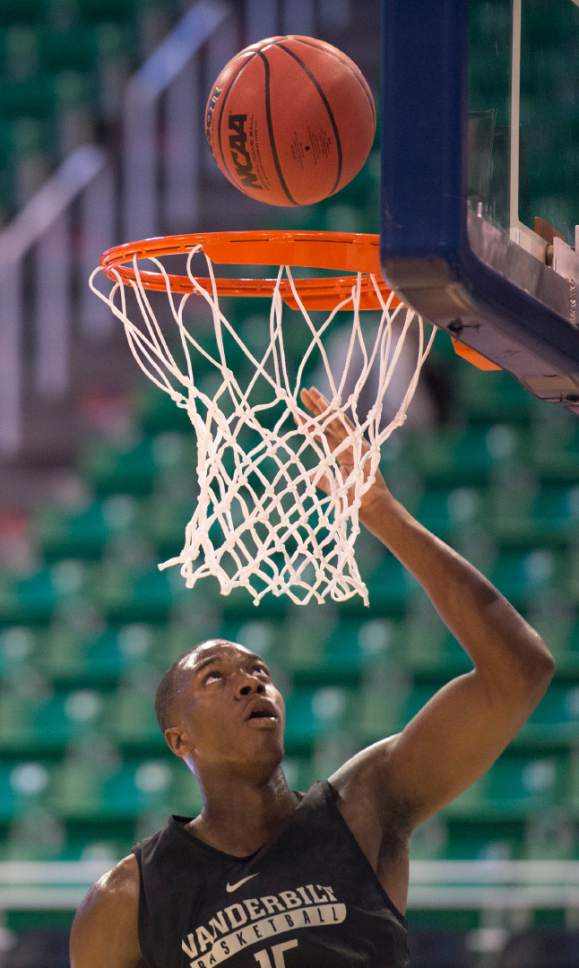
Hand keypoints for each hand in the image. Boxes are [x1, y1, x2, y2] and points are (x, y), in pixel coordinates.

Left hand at [299, 386, 391, 518]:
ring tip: (313, 395)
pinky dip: (338, 419)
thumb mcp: (331, 486)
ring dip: (324, 408)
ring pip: (336, 421)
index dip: (309, 423)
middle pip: (328, 422)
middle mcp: (347, 445)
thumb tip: (306, 475)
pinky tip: (329, 408)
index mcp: (340, 452)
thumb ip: (320, 478)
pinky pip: (348, 430)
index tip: (296, 412)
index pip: (321, 434)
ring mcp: (355, 444)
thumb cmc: (353, 498)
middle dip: (316, 408)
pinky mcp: (362, 447)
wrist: (370, 506)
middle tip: (304, 392)